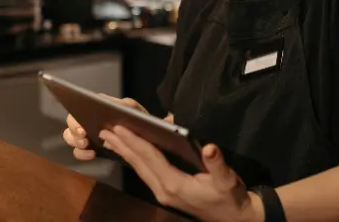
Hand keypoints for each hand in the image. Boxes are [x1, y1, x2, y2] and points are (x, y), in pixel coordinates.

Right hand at [62, 96, 147, 160]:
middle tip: (84, 137)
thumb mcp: (133, 108)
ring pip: (71, 137)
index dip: (76, 117)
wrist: (146, 139)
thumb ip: (122, 104)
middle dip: (73, 131)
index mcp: (97, 107)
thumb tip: (103, 101)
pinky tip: (92, 154)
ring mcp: (89, 134)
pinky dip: (81, 154)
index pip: (79, 107)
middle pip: (71, 123)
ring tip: (86, 144)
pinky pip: (78, 152)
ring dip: (75, 141)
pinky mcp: (91, 148)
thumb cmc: (138, 120)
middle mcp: (90, 119)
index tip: (82, 127)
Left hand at [101, 126, 263, 221]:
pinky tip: (129, 152)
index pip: (150, 158)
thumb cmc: (229, 197)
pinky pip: (144, 173)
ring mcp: (162, 193)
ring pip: (138, 169)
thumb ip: (216, 164)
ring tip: (110, 138)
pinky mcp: (165, 193)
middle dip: (122, 145)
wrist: (233, 219)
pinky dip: (134, 160)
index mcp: (175, 184)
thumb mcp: (227, 180)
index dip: (134, 141)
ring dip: (124, 152)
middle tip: (105, 129)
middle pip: (138, 163)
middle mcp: (163, 189)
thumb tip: (209, 148)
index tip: (119, 127)